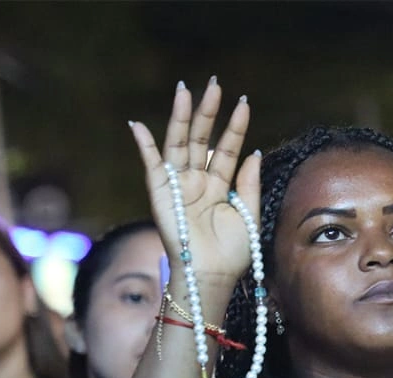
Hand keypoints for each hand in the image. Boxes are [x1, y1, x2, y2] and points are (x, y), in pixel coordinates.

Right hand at [130, 80, 260, 280]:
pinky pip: (151, 166)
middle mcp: (198, 182)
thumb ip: (250, 184)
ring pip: (178, 144)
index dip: (235, 127)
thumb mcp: (249, 215)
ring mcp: (178, 187)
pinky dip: (144, 147)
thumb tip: (254, 152)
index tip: (243, 103)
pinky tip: (138, 125)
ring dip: (181, 117)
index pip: (227, 149)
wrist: (211, 276)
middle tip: (215, 84)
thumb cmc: (232, 254)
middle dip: (208, 112)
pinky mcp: (161, 195)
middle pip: (202, 139)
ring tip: (185, 90)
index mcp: (220, 187)